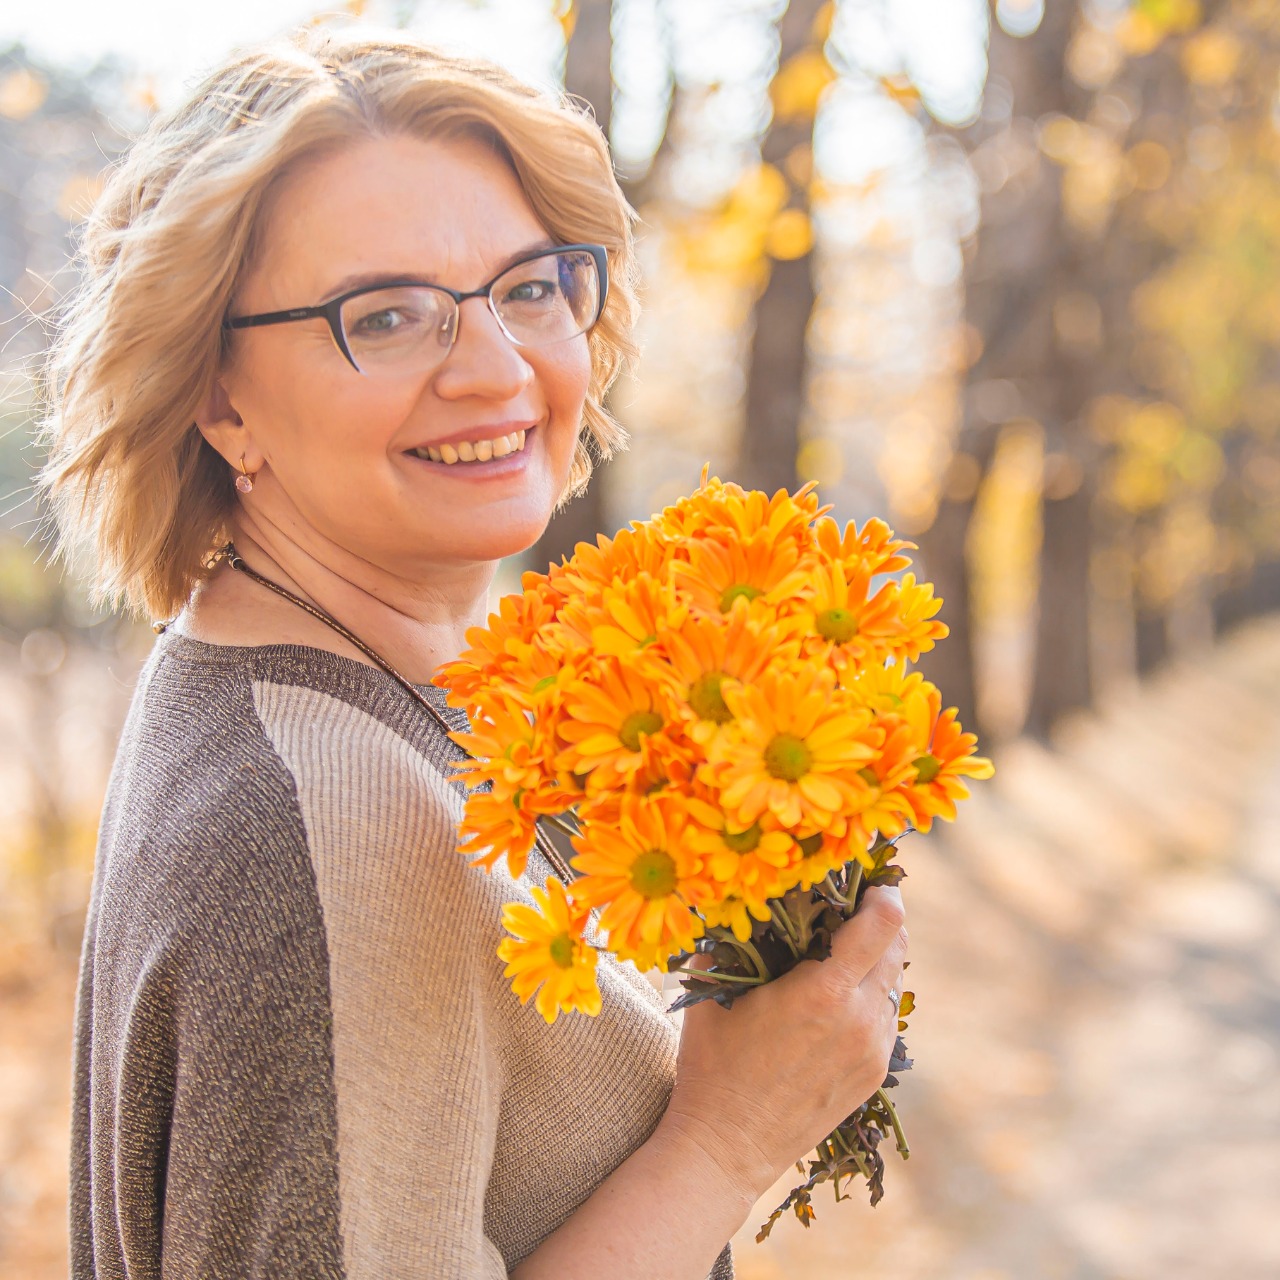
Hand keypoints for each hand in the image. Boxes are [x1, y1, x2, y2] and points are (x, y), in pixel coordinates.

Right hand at [658, 885, 907, 1204]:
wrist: (726, 1148)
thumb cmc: (712, 1064)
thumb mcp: (714, 991)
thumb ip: (733, 937)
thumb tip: (743, 897)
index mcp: (823, 992)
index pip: (884, 923)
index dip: (882, 892)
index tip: (868, 878)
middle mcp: (860, 1020)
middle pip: (898, 947)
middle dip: (878, 920)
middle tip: (849, 906)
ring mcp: (872, 1051)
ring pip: (895, 983)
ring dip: (876, 958)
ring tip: (839, 952)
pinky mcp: (874, 1074)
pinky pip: (886, 1017)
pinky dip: (871, 995)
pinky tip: (835, 997)